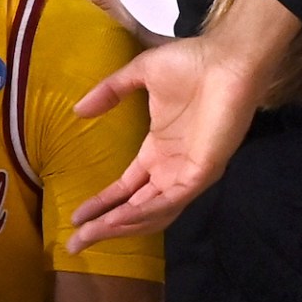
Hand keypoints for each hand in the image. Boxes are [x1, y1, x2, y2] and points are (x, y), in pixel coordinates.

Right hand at [66, 0, 300, 250]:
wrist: (226, 58)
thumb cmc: (191, 63)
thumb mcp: (140, 75)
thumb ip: (109, 92)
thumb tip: (78, 110)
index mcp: (159, 151)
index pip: (127, 189)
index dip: (101, 204)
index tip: (75, 217)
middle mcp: (172, 169)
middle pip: (135, 210)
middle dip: (104, 227)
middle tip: (74, 243)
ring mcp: (188, 174)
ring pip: (152, 213)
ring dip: (121, 225)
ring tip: (92, 234)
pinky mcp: (201, 173)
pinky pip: (170, 201)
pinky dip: (145, 213)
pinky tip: (120, 219)